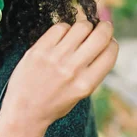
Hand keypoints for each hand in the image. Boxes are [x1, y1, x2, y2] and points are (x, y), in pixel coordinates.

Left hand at [1, 20, 118, 130]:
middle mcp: (73, 69)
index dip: (112, 43)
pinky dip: (64, 28)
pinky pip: (59, 27)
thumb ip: (92, 71)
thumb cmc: (53, 103)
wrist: (24, 110)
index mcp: (86, 83)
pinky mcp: (39, 49)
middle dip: (105, 27)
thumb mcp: (80, 94)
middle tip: (101, 26)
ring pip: (81, 27)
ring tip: (79, 32)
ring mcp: (55, 58)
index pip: (110, 52)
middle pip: (100, 36)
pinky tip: (61, 36)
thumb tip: (104, 43)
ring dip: (84, 26)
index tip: (109, 41)